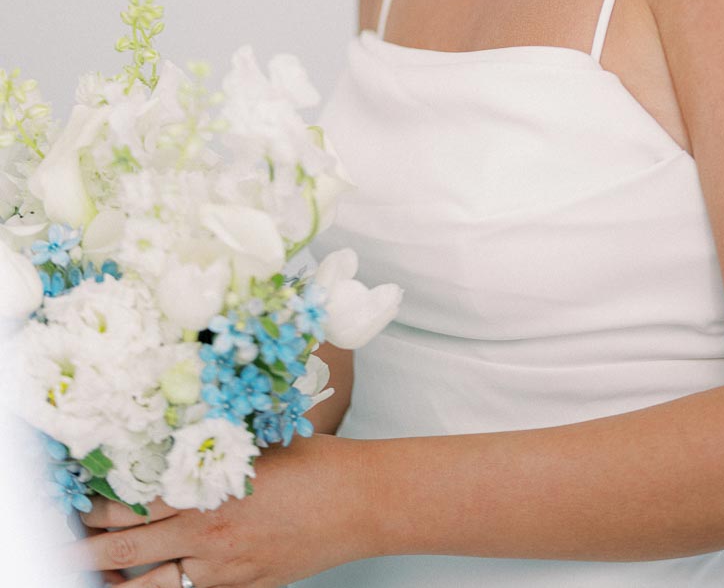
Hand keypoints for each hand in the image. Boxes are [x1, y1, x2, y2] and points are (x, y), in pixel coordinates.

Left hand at [67, 433, 377, 586]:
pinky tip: (158, 583)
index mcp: (205, 492)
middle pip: (128, 552)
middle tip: (69, 547)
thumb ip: (210, 449)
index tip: (79, 504)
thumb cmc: (315, 463)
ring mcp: (225, 571)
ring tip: (103, 575)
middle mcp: (206, 536)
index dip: (96, 510)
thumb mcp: (254, 443)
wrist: (361, 501)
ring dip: (124, 582)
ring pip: (154, 587)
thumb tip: (171, 442)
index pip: (129, 507)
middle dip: (91, 553)